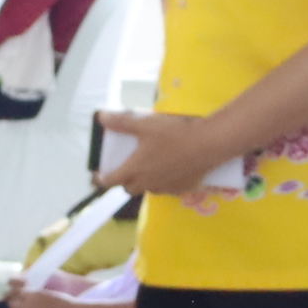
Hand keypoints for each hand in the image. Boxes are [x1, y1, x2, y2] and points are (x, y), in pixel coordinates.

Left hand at [96, 109, 225, 196]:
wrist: (209, 144)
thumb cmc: (174, 134)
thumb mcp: (145, 125)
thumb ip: (122, 123)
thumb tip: (100, 117)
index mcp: (135, 170)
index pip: (110, 181)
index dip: (101, 179)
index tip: (98, 176)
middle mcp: (147, 184)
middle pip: (129, 188)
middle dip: (125, 181)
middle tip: (127, 169)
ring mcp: (165, 188)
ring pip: (148, 189)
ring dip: (145, 181)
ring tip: (150, 167)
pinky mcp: (181, 189)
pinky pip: (167, 189)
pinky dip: (164, 182)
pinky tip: (170, 169)